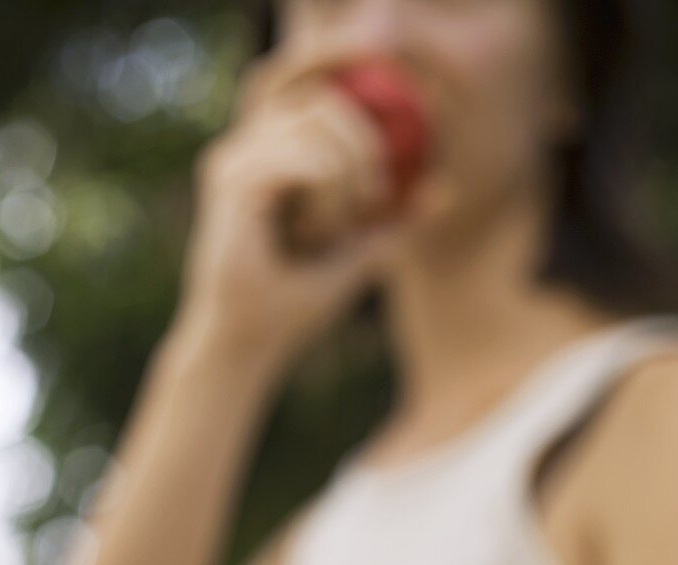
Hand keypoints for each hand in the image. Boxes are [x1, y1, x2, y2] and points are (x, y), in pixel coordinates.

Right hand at [175, 48, 397, 386]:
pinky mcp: (233, 184)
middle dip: (364, 155)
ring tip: (328, 232)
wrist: (247, 348)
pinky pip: (309, 161)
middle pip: (329, 103)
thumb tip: (444, 189)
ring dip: (345, 180)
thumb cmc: (291, 307)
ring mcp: (235, 160)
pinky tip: (313, 235)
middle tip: (361, 213)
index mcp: (268, 156)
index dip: (368, 144)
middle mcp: (246, 147)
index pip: (332, 105)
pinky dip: (328, 199)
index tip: (371, 205)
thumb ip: (391, 219)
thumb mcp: (357, 253)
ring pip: (320, 124)